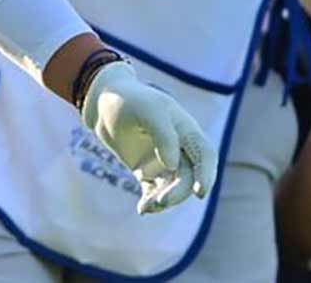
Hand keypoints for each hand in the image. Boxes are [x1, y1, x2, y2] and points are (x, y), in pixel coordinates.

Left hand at [80, 61, 215, 214]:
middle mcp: (180, 149)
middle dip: (179, 192)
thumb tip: (172, 165)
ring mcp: (164, 162)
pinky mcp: (148, 172)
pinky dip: (151, 202)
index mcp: (186, 131)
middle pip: (188, 177)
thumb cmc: (130, 101)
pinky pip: (154, 191)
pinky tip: (143, 209)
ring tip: (147, 207)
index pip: (205, 155)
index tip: (200, 193)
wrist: (103, 105)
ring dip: (164, 200)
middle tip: (162, 201)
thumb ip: (163, 135)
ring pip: (172, 188)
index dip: (207, 174)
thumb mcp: (148, 111)